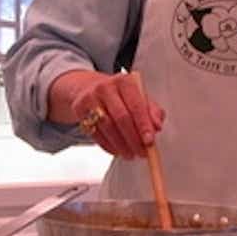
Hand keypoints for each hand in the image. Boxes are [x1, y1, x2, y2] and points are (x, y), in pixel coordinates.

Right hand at [49, 69, 164, 158]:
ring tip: (130, 154)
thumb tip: (157, 126)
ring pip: (107, 127)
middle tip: (141, 152)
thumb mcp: (139, 97)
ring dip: (121, 145)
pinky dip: (108, 145)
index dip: (143, 125)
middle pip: (121, 117)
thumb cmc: (119, 95)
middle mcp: (106, 87)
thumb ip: (152, 111)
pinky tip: (117, 150)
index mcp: (124, 81)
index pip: (136, 105)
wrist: (89, 87)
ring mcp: (91, 98)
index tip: (150, 141)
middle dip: (133, 139)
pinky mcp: (79, 109)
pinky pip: (95, 133)